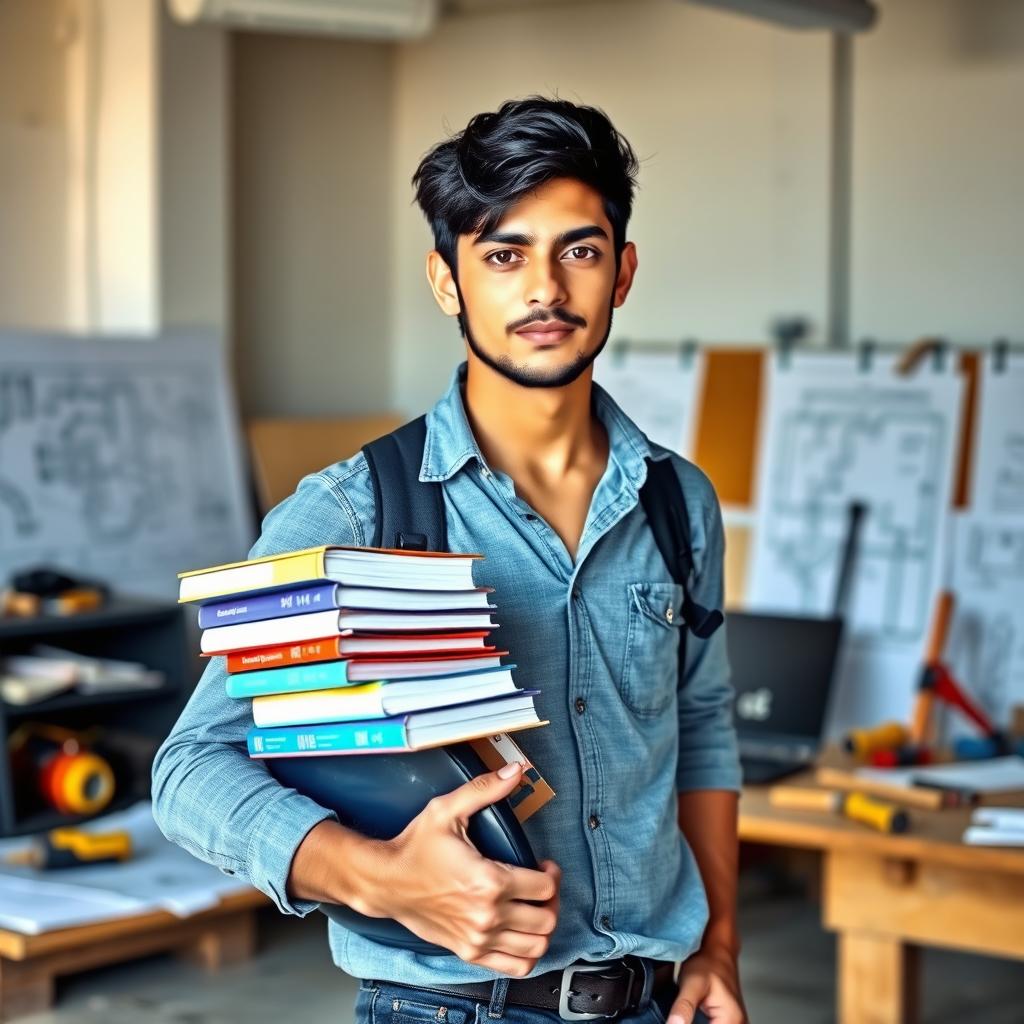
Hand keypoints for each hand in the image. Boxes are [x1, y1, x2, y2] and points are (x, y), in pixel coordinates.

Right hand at [354, 761, 560, 976]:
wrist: (385, 882)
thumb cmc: (414, 848)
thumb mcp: (447, 810)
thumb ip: (484, 789)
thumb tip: (514, 772)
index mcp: (488, 881)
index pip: (545, 888)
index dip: (552, 874)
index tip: (545, 865)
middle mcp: (487, 915)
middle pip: (546, 919)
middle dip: (552, 900)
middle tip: (543, 886)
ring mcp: (479, 938)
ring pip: (536, 947)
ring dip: (543, 927)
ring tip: (534, 908)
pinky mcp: (469, 951)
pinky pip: (514, 967)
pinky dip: (527, 954)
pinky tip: (521, 933)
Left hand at [668, 943, 745, 1023]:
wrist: (718, 952)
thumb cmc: (708, 963)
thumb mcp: (692, 983)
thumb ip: (683, 1007)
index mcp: (731, 1021)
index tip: (677, 1021)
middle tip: (679, 1017)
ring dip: (695, 1023)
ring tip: (685, 1015)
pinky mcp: (727, 1023)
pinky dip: (698, 1023)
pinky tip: (690, 1018)